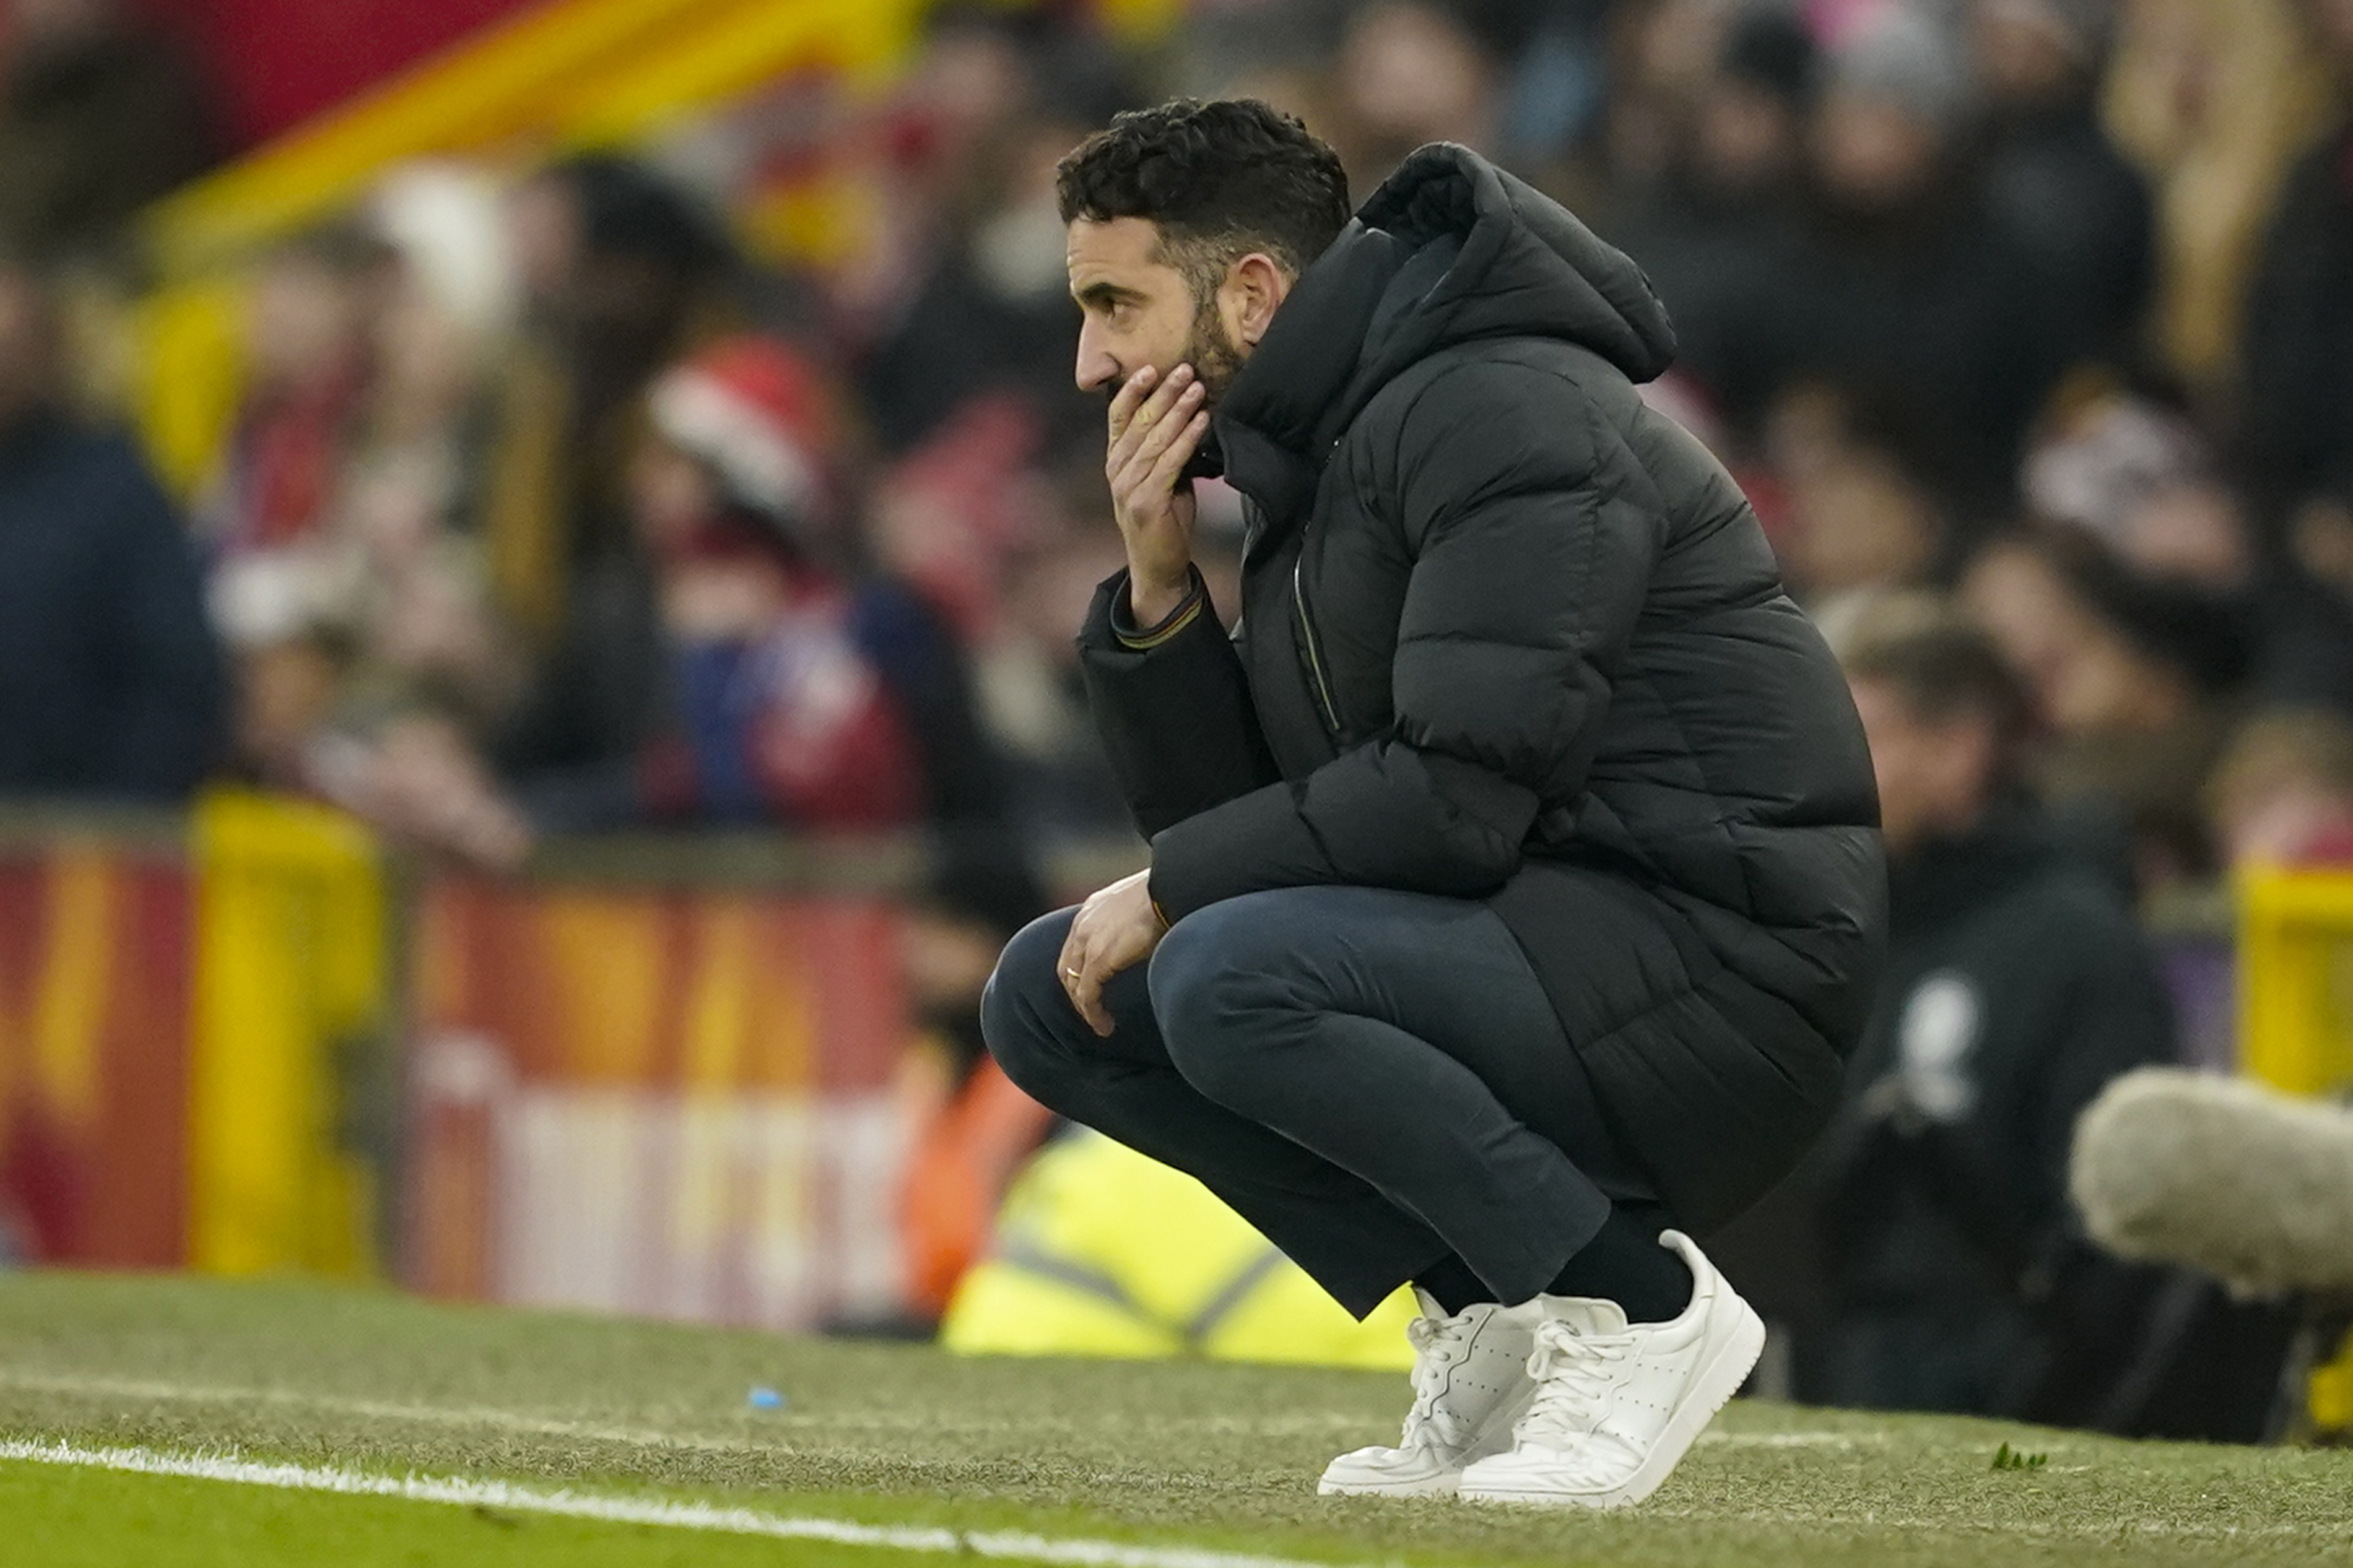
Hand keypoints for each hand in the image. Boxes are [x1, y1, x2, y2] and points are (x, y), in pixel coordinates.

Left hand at [1057, 869, 1169, 1036]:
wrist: (1171, 887)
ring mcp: (1088, 941)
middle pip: (1068, 968)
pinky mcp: (1099, 959)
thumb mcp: (1141, 905)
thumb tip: (1146, 932)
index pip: (1075, 947)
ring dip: (1085, 1008)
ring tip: (1099, 1024)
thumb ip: (1134, 921)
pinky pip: (1088, 994)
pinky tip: (1104, 1025)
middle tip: (1092, 1011)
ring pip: (1075, 984)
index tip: (1092, 987)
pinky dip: (1093, 1013)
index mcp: (1092, 909)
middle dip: (1077, 993)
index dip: (1079, 971)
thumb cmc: (1167, 893)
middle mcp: (1083, 924)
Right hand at [1106, 364, 1208, 623]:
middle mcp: (1116, 469)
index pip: (1118, 416)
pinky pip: (1169, 462)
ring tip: (1198, 388)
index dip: (1133, 390)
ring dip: (1178, 411)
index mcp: (1116, 460)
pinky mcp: (1146, 502)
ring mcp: (1128, 486)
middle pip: (1139, 422)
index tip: (1150, 367)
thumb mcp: (1159, 477)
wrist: (1158, 566)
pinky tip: (1201, 421)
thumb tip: (1187, 413)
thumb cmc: (1164, 518)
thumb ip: (1163, 450)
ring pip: (1155, 439)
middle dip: (1163, 392)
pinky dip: (1187, 439)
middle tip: (1186, 369)